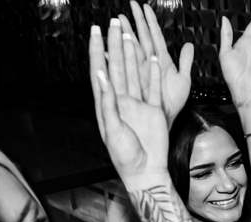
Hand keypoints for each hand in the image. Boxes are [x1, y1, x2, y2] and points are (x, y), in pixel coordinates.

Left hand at [90, 19, 168, 181]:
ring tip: (130, 33)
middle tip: (113, 22)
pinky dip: (154, 72)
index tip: (95, 31)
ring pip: (134, 72)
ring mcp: (138, 105)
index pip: (100, 71)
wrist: (146, 170)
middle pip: (116, 66)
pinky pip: (155, 87)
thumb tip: (102, 76)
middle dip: (114, 44)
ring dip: (132, 53)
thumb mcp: (113, 130)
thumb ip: (108, 103)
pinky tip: (153, 58)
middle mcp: (121, 101)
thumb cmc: (125, 156)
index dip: (96, 50)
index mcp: (106, 105)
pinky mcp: (154, 111)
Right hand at [119, 1, 192, 127]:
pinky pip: (124, 69)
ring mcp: (139, 72)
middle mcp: (147, 64)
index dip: (149, 21)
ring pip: (131, 50)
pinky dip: (117, 59)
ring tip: (118, 22)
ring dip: (125, 35)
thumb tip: (189, 45)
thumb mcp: (183, 81)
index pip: (154, 36)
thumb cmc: (172, 104)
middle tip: (126, 8)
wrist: (165, 120)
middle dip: (133, 23)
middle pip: (139, 39)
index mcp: (160, 61)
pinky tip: (110, 49)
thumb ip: (186, 62)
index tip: (144, 7)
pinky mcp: (133, 84)